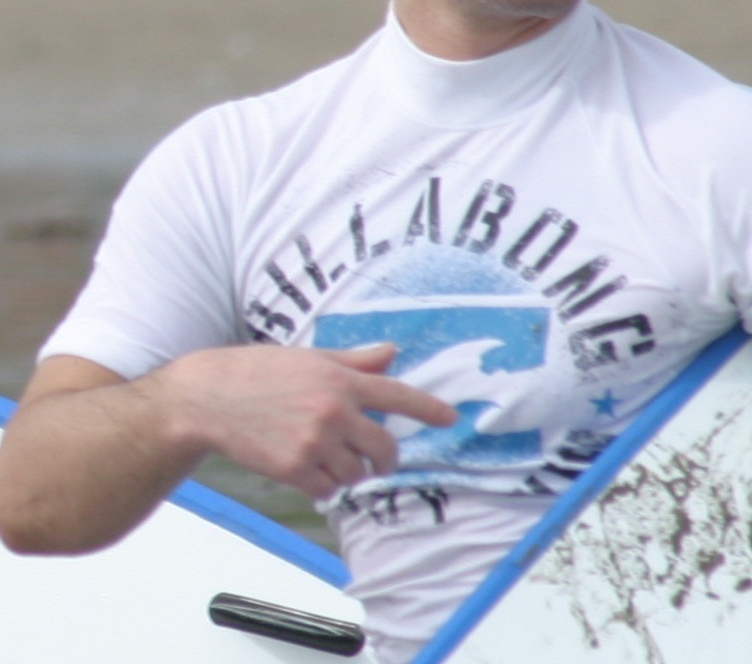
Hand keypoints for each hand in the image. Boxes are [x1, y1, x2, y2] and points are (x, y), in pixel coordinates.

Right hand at [157, 343, 457, 499]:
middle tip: (377, 458)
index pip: (397, 395)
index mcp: (341, 378)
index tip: (451, 418)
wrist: (209, 398)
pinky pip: (328, 489)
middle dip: (385, 457)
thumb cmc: (260, 372)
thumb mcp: (312, 357)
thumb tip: (391, 353)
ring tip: (329, 457)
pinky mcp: (294, 468)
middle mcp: (334, 410)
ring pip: (355, 472)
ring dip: (350, 471)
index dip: (428, 409)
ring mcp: (315, 441)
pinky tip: (309, 470)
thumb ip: (355, 361)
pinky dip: (325, 485)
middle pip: (383, 446)